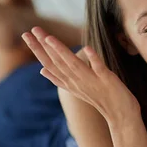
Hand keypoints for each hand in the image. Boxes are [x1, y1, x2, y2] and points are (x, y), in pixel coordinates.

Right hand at [23, 27, 139, 123]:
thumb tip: (42, 70)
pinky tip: (87, 48)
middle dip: (42, 46)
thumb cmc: (100, 99)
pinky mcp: (106, 81)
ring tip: (49, 38)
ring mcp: (91, 81)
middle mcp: (77, 82)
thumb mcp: (76, 89)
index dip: (37, 50)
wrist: (121, 116)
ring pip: (73, 65)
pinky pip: (98, 68)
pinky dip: (93, 59)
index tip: (25, 35)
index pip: (49, 64)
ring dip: (61, 51)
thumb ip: (59, 79)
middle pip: (57, 62)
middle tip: (30, 30)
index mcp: (69, 82)